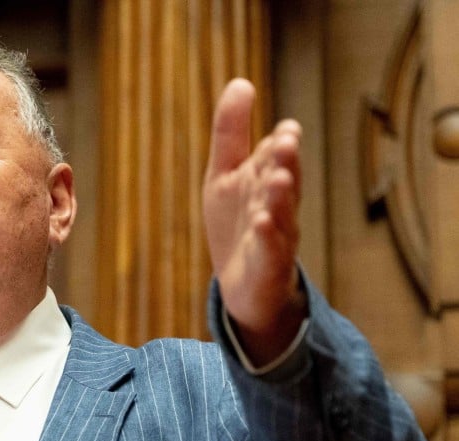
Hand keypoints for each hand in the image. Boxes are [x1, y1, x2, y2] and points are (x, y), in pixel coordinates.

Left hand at [203, 78, 306, 365]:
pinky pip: (270, 250)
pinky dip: (268, 237)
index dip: (280, 145)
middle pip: (283, 180)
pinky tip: (263, 223)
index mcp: (267, 181)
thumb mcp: (225, 174)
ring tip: (279, 177)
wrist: (244, 287)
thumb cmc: (238, 224)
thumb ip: (231, 132)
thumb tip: (240, 82)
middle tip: (286, 140)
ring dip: (281, 196)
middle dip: (285, 162)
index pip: (275, 158)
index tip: (284, 128)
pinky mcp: (267, 266)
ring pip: (281, 214)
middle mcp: (277, 206)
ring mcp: (275, 237)